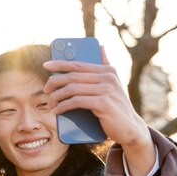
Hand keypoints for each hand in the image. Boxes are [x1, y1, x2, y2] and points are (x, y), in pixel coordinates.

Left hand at [43, 47, 153, 175]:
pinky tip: (57, 111)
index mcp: (108, 70)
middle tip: (45, 90)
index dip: (60, 63)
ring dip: (56, 96)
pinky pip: (76, 102)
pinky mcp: (103, 103)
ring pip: (72, 88)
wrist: (131, 128)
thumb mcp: (113, 84)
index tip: (46, 65)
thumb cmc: (117, 107)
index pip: (78, 64)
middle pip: (72, 76)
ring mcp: (106, 90)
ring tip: (50, 103)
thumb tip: (100, 46)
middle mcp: (108, 77)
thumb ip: (106, 66)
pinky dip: (63, 106)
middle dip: (55, 82)